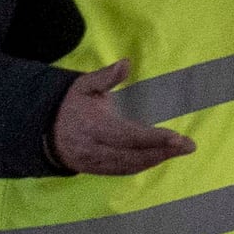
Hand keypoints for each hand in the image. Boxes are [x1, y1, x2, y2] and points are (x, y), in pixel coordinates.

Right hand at [54, 60, 195, 175]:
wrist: (45, 132)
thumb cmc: (71, 104)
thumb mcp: (84, 85)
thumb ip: (106, 77)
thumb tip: (126, 63)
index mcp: (92, 128)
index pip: (126, 136)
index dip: (152, 138)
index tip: (176, 137)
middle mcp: (94, 150)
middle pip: (132, 156)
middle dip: (162, 152)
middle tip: (189, 146)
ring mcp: (95, 163)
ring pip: (129, 166)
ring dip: (157, 159)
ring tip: (181, 150)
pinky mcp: (97, 170)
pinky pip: (123, 171)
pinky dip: (144, 164)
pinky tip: (162, 156)